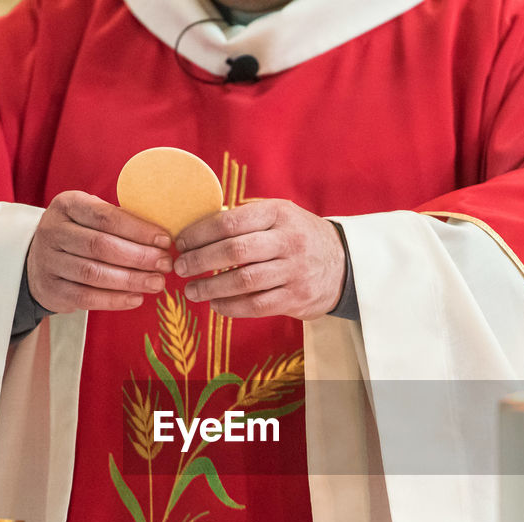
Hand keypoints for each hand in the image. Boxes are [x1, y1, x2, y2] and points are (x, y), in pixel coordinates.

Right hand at [26, 191, 172, 312]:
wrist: (40, 261)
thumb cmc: (80, 235)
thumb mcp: (92, 218)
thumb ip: (120, 222)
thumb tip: (162, 239)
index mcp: (68, 205)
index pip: (106, 216)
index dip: (138, 230)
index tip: (165, 241)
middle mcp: (53, 231)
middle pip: (100, 245)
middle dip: (139, 256)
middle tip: (165, 264)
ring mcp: (48, 261)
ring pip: (93, 273)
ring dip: (130, 280)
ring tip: (156, 283)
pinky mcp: (51, 289)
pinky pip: (86, 297)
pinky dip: (114, 300)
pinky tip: (136, 298)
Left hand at [173, 199, 345, 319]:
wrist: (343, 264)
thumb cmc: (297, 237)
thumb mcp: (279, 216)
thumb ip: (245, 220)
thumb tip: (196, 229)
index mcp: (279, 213)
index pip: (230, 222)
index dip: (200, 233)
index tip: (181, 242)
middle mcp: (288, 240)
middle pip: (235, 251)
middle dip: (200, 260)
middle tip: (180, 267)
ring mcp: (295, 270)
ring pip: (244, 281)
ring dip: (211, 287)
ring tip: (192, 290)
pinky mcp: (297, 297)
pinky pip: (256, 305)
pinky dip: (230, 306)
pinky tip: (216, 304)